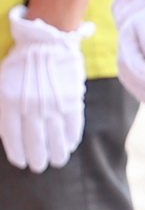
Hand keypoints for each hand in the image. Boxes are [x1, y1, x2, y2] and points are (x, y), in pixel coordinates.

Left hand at [0, 8, 86, 171]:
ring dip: (57, 152)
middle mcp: (30, 106)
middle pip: (34, 140)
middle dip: (37, 157)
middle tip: (40, 167)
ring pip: (55, 136)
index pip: (13, 136)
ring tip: (57, 161)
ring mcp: (52, 104)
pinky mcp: (71, 99)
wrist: (46, 43)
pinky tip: (70, 144)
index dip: (17, 152)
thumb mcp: (2, 85)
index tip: (21, 162)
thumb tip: (9, 133)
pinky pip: (72, 124)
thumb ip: (4, 108)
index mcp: (9, 102)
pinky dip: (71, 136)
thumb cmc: (19, 64)